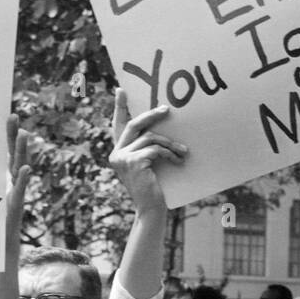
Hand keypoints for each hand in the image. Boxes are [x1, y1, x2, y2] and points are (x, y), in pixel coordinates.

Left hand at [2, 115, 31, 257]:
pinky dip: (23, 179)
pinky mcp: (16, 205)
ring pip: (19, 167)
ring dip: (22, 151)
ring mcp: (15, 192)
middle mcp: (10, 181)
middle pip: (12, 153)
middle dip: (12, 134)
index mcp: (0, 177)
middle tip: (12, 115)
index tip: (0, 114)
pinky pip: (20, 190)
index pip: (2, 150)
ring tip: (24, 134)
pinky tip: (25, 168)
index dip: (3, 134)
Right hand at [108, 88, 186, 215]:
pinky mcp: (133, 162)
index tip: (121, 90)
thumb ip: (145, 148)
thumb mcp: (147, 164)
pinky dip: (170, 154)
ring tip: (183, 151)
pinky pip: (155, 149)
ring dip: (170, 143)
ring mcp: (122, 158)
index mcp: (118, 152)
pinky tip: (179, 161)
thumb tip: (159, 127)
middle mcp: (116, 153)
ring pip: (150, 138)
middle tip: (167, 110)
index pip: (117, 125)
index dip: (119, 107)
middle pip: (134, 124)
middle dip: (152, 115)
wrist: (151, 209)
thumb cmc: (153, 188)